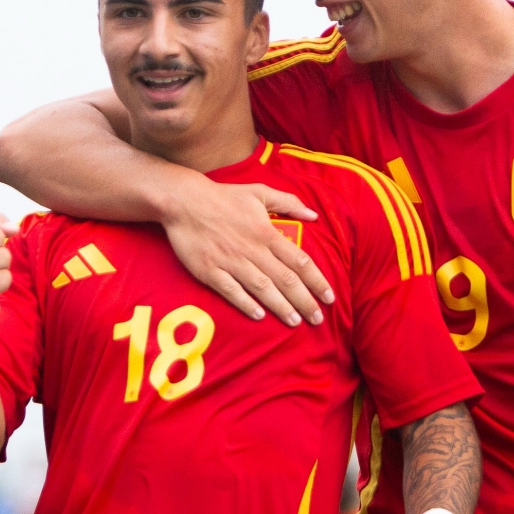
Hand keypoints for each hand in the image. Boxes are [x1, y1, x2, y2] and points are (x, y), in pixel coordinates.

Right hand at [161, 174, 334, 326]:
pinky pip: (231, 291)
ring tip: (296, 322)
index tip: (329, 297)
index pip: (300, 261)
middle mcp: (253, 250)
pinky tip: (259, 316)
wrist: (184, 201)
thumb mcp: (260, 192)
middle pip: (285, 280)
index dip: (317, 281)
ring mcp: (231, 262)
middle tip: (318, 319)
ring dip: (281, 306)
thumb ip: (288, 203)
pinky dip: (246, 303)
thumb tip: (314, 215)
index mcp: (267, 232)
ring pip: (262, 288)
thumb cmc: (224, 197)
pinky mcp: (210, 271)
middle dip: (305, 301)